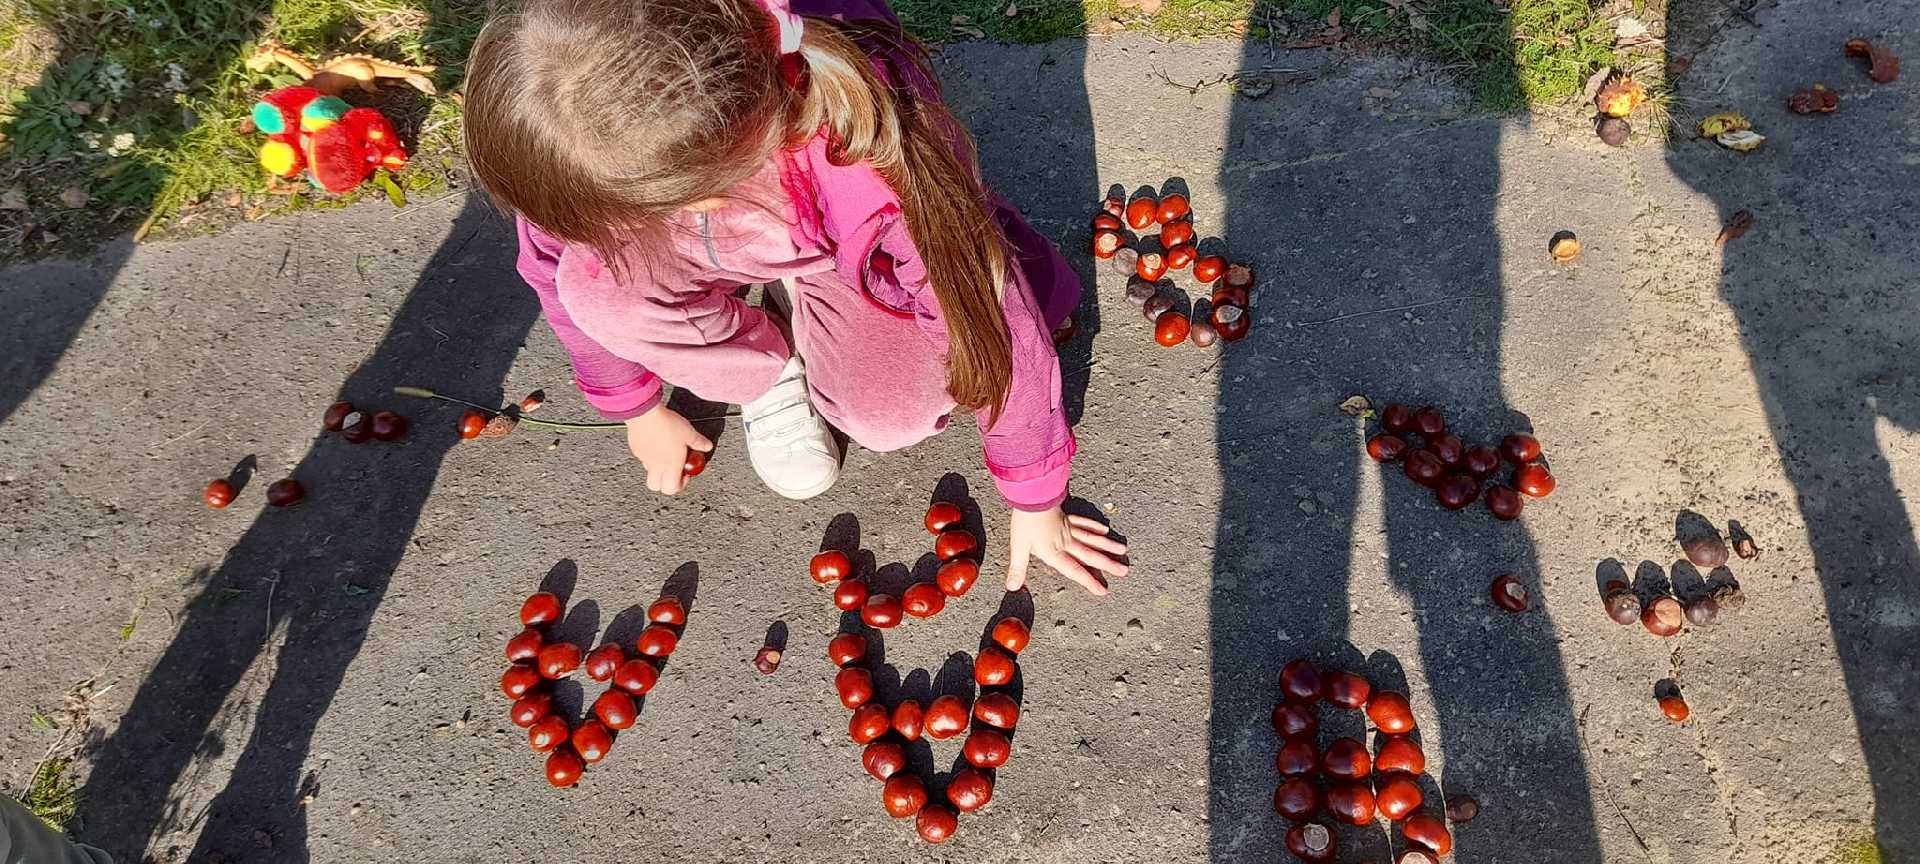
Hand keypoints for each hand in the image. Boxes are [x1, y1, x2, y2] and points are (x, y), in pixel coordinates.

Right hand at [625, 404, 712, 494]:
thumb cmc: (666, 424)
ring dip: (659, 466)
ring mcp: (644, 458)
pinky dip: (650, 454)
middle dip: (666, 481)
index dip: (681, 484)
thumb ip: (699, 442)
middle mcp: (656, 465)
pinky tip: (656, 442)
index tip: (686, 472)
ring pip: (649, 471)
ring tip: (667, 452)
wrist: (645, 413)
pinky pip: (643, 457)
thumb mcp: (689, 433)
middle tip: (675, 468)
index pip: (672, 488)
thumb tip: (706, 446)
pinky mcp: (636, 449)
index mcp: (670, 465)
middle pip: (656, 486)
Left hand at [1005, 507, 1127, 595]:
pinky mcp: (1066, 516)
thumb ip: (1018, 568)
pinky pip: (1083, 523)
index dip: (1089, 581)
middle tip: (1124, 570)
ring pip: (1092, 539)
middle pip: (1090, 555)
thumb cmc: (1024, 521)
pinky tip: (1105, 530)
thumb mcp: (1018, 547)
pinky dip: (1094, 527)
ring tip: (1122, 551)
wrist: (1031, 496)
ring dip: (1107, 546)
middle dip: (1108, 564)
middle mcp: (1066, 541)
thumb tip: (1012, 587)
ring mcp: (1068, 528)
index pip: (1075, 570)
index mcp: (1055, 552)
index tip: (1104, 590)